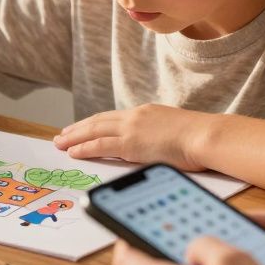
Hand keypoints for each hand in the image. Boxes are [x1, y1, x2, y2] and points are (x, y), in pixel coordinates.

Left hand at [54, 104, 205, 169]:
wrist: (205, 136)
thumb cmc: (198, 138)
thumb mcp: (174, 131)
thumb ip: (158, 135)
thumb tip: (154, 146)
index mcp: (145, 113)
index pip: (112, 117)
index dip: (94, 123)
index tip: (81, 128)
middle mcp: (135, 117)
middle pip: (98, 121)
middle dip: (77, 129)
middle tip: (61, 135)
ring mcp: (131, 129)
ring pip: (94, 131)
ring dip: (74, 138)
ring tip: (59, 144)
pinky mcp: (130, 144)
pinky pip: (100, 145)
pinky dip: (84, 148)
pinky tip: (72, 152)